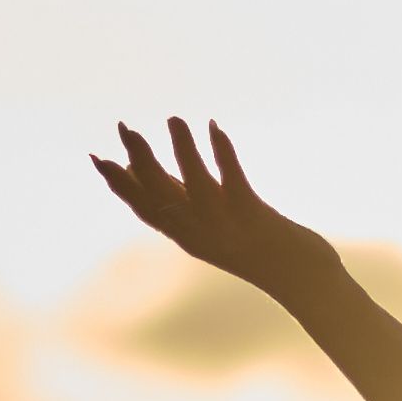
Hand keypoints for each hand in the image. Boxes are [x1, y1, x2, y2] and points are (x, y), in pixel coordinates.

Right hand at [91, 117, 338, 292]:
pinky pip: (233, 181)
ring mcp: (227, 227)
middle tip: (124, 127)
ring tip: (173, 118)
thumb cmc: (262, 251)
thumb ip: (188, 205)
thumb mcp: (217, 228)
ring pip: (196, 187)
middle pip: (161, 196)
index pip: (145, 210)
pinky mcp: (254, 218)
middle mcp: (201, 234)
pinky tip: (213, 126)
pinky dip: (222, 153)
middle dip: (140, 160)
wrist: (304, 282)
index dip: (120, 184)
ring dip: (183, 151)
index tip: (97, 157)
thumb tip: (162, 180)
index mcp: (190, 236)